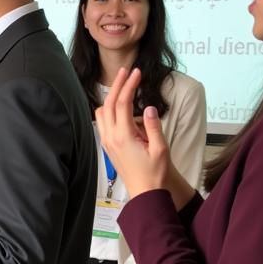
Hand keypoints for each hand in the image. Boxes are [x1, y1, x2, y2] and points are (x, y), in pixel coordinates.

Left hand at [95, 67, 196, 208]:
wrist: (146, 192)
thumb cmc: (155, 173)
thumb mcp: (160, 148)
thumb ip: (153, 126)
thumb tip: (148, 107)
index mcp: (123, 137)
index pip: (123, 103)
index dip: (129, 85)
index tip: (136, 72)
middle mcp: (110, 138)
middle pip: (108, 103)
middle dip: (116, 84)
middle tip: (126, 71)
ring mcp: (107, 142)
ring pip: (102, 112)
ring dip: (111, 98)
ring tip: (125, 87)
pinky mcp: (107, 146)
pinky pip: (103, 122)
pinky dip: (110, 110)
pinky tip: (122, 108)